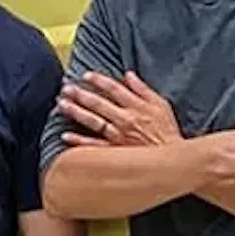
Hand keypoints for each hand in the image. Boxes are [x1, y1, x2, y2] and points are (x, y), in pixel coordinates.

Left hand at [57, 69, 184, 148]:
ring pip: (93, 121)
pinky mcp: (115, 152)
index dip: (98, 80)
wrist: (172, 161)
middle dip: (80, 94)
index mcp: (136, 106)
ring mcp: (118, 137)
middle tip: (66, 88)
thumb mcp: (161, 105)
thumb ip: (143, 89)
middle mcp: (125, 120)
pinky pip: (93, 146)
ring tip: (61, 104)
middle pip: (99, 103)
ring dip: (75, 112)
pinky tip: (65, 135)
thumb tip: (128, 74)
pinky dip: (79, 141)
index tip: (85, 76)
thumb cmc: (168, 132)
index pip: (114, 89)